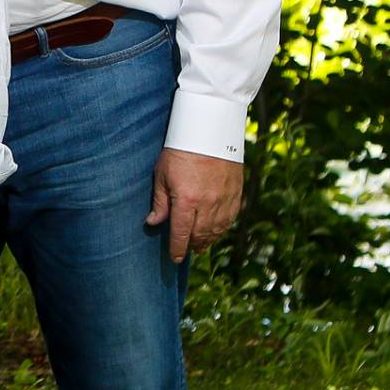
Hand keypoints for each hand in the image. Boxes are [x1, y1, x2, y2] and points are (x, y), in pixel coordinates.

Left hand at [145, 147, 243, 262]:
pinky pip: (230, 218)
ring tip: (201, 245)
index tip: (175, 258)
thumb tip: (153, 222)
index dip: (177, 248)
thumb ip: (160, 202)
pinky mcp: (236, 193)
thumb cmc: (180, 151)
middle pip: (200, 234)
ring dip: (208, 240)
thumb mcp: (162, 174)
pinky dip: (223, 228)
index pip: (181, 233)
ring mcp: (224, 199)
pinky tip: (217, 230)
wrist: (209, 131)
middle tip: (187, 251)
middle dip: (192, 245)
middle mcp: (208, 204)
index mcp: (186, 200)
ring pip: (217, 229)